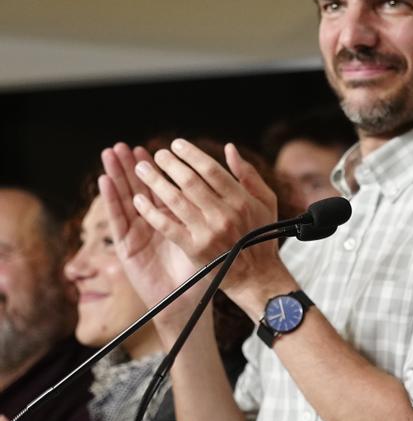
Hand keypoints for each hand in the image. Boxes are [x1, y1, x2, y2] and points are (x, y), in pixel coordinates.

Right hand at [101, 143, 212, 343]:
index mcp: (181, 218)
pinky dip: (111, 199)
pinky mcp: (128, 247)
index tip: (163, 148)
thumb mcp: (223, 235)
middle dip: (137, 165)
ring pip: (127, 198)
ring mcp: (141, 233)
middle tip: (128, 145)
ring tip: (111, 153)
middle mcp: (159, 222)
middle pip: (144, 188)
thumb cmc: (208, 270)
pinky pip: (118, 220)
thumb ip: (224, 206)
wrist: (192, 303)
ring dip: (118, 174)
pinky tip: (105, 181)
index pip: (171, 186)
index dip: (166, 167)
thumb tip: (230, 188)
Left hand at [131, 139, 284, 302]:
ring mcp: (209, 232)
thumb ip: (248, 174)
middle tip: (156, 154)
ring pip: (176, 200)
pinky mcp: (195, 248)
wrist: (256, 275)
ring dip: (154, 182)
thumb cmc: (260, 236)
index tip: (176, 144)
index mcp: (242, 200)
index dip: (191, 154)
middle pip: (190, 182)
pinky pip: (168, 226)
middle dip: (169, 164)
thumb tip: (229, 148)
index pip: (212, 170)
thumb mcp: (265, 201)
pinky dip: (151, 212)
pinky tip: (138, 200)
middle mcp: (225, 214)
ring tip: (141, 169)